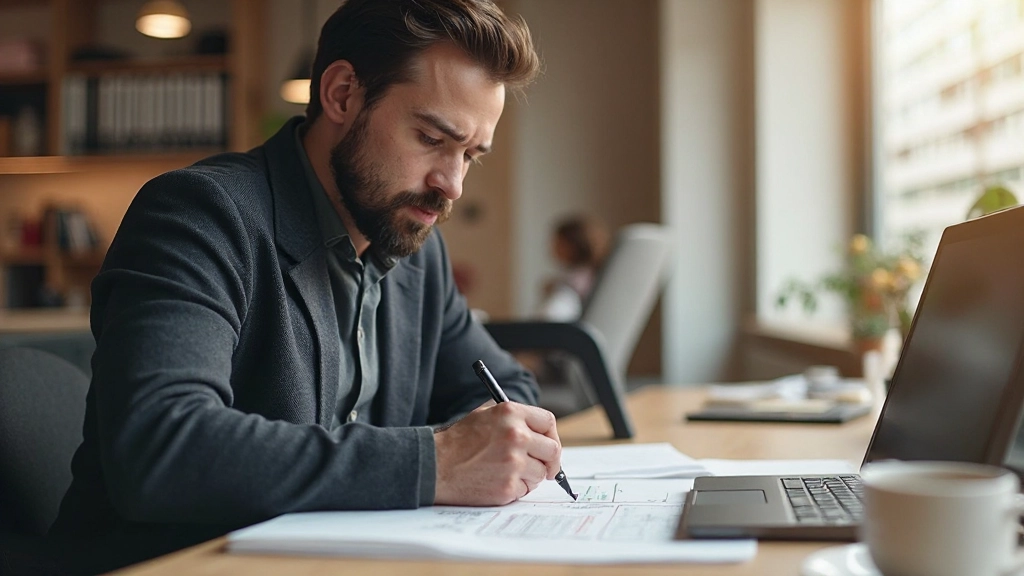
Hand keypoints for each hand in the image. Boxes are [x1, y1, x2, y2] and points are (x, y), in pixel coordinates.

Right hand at [433, 402, 561, 505]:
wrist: (435, 466)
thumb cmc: (457, 441)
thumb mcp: (484, 414)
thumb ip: (513, 418)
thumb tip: (540, 430)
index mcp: (510, 413)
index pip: (548, 422)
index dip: (551, 435)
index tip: (548, 444)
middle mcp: (516, 436)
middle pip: (553, 450)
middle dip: (549, 460)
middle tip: (543, 466)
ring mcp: (513, 463)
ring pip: (541, 473)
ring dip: (530, 475)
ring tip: (507, 471)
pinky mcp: (508, 486)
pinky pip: (526, 489)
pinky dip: (516, 488)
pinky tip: (497, 481)